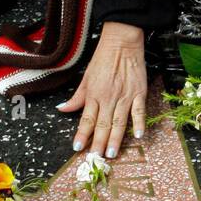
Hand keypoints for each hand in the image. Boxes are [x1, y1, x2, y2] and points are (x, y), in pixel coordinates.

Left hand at [57, 23, 147, 158]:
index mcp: (93, 94)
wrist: (121, 42)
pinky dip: (139, 123)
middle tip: (96, 158)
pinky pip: (139, 111)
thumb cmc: (103, 58)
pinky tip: (138, 136)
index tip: (78, 149)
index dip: (82, 135)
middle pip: (102, 125)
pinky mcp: (138, 92)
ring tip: (111, 154)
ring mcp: (124, 96)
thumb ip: (76, 97)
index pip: (86, 120)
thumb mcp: (85, 77)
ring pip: (118, 122)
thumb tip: (62, 108)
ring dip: (115, 139)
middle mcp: (107, 98)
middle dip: (98, 143)